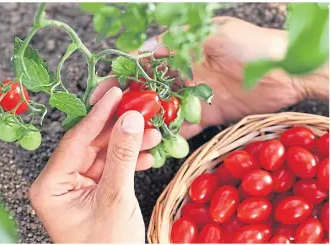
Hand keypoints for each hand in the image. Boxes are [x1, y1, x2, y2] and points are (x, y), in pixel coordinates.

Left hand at [29, 87, 159, 242]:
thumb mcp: (115, 197)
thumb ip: (122, 156)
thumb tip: (130, 120)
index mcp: (51, 185)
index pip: (76, 139)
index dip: (99, 114)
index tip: (116, 95)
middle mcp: (61, 181)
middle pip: (91, 143)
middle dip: (119, 129)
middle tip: (139, 110)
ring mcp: (78, 184)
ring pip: (105, 152)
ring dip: (129, 143)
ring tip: (152, 134)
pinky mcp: (95, 188)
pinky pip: (112, 165)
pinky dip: (130, 159)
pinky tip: (146, 153)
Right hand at [91, 17, 328, 138]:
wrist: (286, 71)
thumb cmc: (251, 46)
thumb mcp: (212, 33)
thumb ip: (177, 41)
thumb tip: (142, 49)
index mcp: (179, 53)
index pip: (141, 65)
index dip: (119, 78)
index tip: (100, 92)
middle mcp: (182, 76)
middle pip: (146, 92)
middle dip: (126, 105)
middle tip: (105, 121)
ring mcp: (193, 98)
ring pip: (162, 113)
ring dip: (145, 125)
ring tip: (126, 139)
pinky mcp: (207, 116)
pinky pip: (184, 128)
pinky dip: (170, 138)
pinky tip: (155, 149)